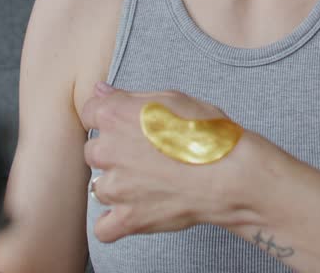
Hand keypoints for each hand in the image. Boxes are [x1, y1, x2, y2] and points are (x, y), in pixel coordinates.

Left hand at [80, 84, 257, 242]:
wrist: (231, 173)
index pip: (89, 113)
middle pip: (93, 151)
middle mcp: (108, 150)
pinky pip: (103, 227)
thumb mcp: (172, 98)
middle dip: (114, 153)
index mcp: (116, 115)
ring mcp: (116, 187)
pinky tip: (133, 211)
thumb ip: (128, 96)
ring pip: (99, 187)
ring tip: (149, 183)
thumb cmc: (208, 132)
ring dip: (117, 186)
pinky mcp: (128, 218)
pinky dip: (114, 222)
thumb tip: (100, 92)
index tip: (126, 126)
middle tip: (146, 156)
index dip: (108, 118)